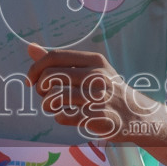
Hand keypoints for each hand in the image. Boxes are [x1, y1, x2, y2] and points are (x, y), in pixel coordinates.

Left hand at [25, 44, 163, 143]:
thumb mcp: (89, 69)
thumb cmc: (106, 90)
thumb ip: (59, 60)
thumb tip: (30, 47)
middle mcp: (97, 76)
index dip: (35, 69)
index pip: (54, 57)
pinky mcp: (97, 118)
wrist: (136, 115)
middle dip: (40, 88)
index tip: (31, 81)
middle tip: (44, 95)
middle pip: (50, 77)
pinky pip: (63, 116)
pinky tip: (67, 115)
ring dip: (47, 104)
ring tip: (53, 106)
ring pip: (54, 97)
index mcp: (94, 60)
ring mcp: (98, 98)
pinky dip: (59, 117)